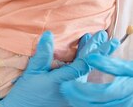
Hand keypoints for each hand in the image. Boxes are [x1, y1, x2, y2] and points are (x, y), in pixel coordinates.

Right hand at [0, 31, 118, 106]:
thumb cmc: (24, 95)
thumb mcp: (32, 73)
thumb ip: (42, 54)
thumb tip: (49, 34)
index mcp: (62, 82)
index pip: (84, 64)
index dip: (96, 51)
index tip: (108, 41)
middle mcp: (71, 89)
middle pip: (88, 67)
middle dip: (97, 51)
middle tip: (105, 37)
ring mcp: (72, 95)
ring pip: (85, 73)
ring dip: (89, 56)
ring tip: (93, 40)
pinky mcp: (70, 98)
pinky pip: (80, 79)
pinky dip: (83, 65)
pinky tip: (82, 55)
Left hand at [60, 54, 132, 106]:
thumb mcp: (132, 67)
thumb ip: (110, 64)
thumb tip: (90, 57)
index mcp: (131, 90)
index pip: (99, 93)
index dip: (80, 90)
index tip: (66, 85)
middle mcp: (129, 105)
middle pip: (95, 106)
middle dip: (77, 99)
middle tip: (64, 91)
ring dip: (83, 106)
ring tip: (72, 97)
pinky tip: (86, 103)